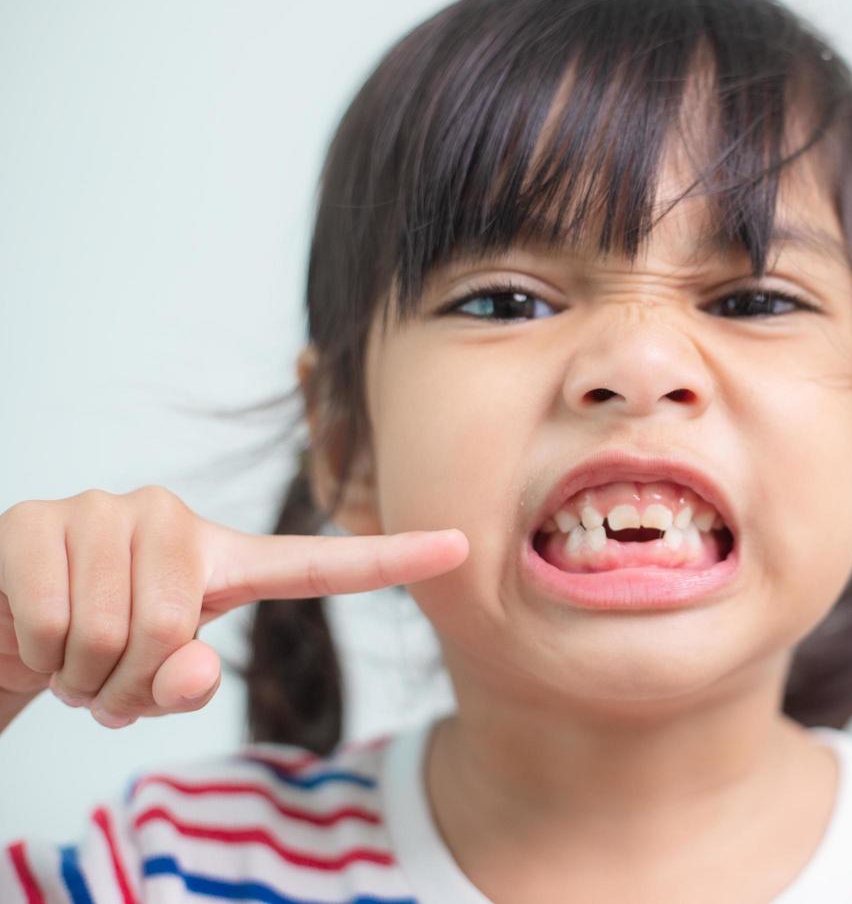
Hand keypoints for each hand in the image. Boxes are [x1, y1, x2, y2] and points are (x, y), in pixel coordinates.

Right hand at [0, 485, 466, 729]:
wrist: (0, 627)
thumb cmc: (92, 651)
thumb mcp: (148, 685)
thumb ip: (183, 684)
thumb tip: (185, 668)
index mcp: (221, 560)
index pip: (314, 564)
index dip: (390, 559)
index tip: (461, 544)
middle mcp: (172, 519)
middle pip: (176, 633)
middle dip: (131, 682)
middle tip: (106, 673)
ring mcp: (104, 510)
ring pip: (113, 634)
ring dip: (83, 676)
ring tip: (74, 654)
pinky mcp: (36, 520)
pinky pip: (56, 623)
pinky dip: (41, 658)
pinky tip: (34, 635)